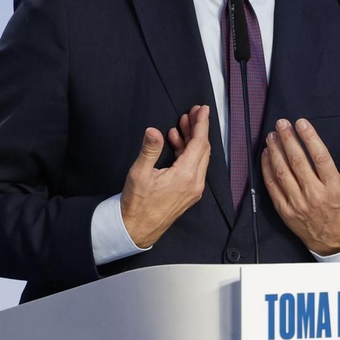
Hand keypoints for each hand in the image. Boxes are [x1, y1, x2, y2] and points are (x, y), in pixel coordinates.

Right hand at [121, 104, 211, 247]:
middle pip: (203, 149)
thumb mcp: (139, 174)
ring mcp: (194, 189)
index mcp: (185, 176)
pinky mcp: (189, 193)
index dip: (202, 124)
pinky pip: (194, 168)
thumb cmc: (137, 204)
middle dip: (198, 129)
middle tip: (192, 113)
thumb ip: (149, 150)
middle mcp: (195, 182)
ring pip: (199, 158)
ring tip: (182, 125)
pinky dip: (188, 153)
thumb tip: (153, 131)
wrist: (136, 229)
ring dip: (192, 140)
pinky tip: (177, 143)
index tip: (203, 110)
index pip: (199, 143)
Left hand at [261, 117, 339, 255]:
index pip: (320, 157)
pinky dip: (268, 169)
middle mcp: (315, 194)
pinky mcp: (285, 210)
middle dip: (288, 140)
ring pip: (283, 173)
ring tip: (272, 136)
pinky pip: (273, 187)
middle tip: (281, 124)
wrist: (333, 240)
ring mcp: (297, 203)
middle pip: (298, 162)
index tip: (301, 123)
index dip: (310, 138)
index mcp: (334, 187)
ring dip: (275, 152)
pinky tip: (266, 155)